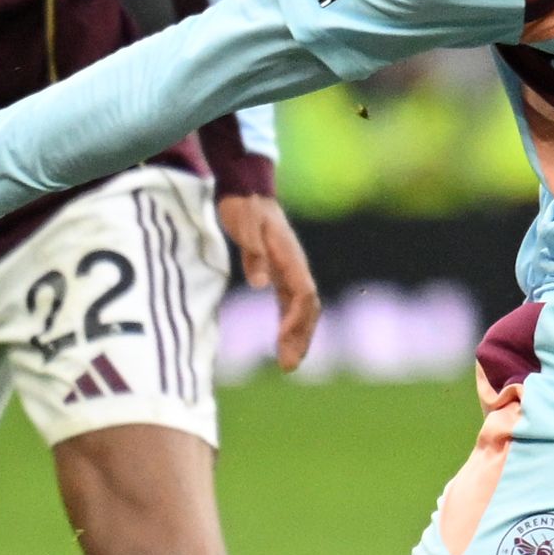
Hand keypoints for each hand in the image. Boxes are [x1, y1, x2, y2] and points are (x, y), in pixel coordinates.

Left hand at [220, 191, 322, 370]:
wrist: (247, 188)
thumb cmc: (245, 206)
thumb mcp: (245, 225)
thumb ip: (253, 253)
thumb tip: (261, 284)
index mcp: (290, 257)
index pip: (303, 294)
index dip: (296, 319)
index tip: (281, 339)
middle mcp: (295, 266)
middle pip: (308, 308)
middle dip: (301, 337)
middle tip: (288, 366)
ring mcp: (289, 270)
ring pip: (301, 309)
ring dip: (297, 336)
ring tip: (287, 364)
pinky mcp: (279, 272)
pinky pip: (290, 303)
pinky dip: (288, 324)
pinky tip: (281, 341)